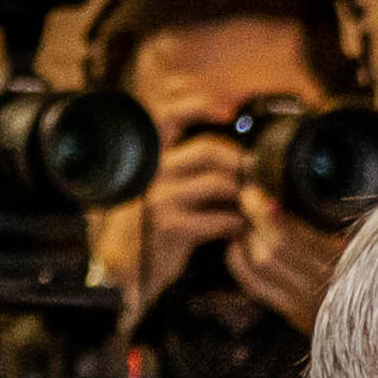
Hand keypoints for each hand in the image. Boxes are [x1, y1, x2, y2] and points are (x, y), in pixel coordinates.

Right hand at [113, 129, 255, 304]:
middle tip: (254, 177)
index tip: (227, 112)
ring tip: (253, 207)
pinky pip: (219, 219)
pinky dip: (237, 224)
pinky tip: (240, 230)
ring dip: (244, 196)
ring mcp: (161, 200)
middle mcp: (153, 174)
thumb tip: (224, 153)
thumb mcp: (156, 192)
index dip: (198, 107)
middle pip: (208, 150)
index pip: (169, 117)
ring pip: (218, 184)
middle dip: (239, 162)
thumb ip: (180, 169)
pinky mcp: (172, 227)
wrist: (122, 271)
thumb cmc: (146, 228)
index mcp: (151, 160)